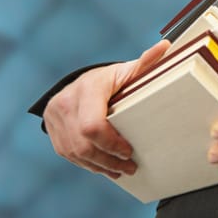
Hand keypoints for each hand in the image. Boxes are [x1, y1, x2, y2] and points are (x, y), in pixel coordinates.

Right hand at [43, 40, 170, 178]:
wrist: (81, 82)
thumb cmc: (110, 79)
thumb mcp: (127, 71)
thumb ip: (145, 63)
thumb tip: (165, 46)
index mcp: (87, 88)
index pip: (93, 125)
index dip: (111, 143)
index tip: (129, 150)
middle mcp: (65, 102)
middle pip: (85, 144)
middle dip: (109, 159)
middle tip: (130, 167)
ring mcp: (55, 118)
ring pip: (76, 152)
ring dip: (100, 165)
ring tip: (121, 170)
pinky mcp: (52, 130)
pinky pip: (69, 153)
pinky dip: (88, 163)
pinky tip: (105, 168)